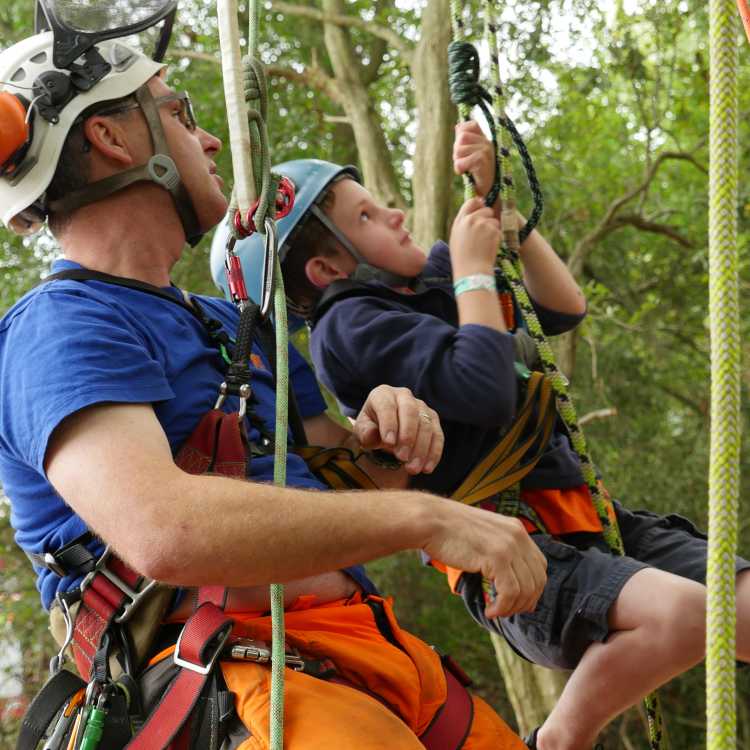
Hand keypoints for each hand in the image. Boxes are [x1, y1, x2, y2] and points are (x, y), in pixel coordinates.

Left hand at [353, 385, 443, 474]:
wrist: (385, 429)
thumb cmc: (372, 427)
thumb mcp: (363, 430)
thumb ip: (365, 432)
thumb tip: (372, 436)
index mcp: (383, 394)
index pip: (387, 406)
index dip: (389, 424)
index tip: (389, 443)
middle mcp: (404, 396)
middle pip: (410, 412)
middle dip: (407, 436)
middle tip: (402, 458)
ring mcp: (421, 406)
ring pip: (426, 425)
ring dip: (421, 448)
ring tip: (412, 468)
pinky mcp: (433, 419)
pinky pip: (437, 435)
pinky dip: (434, 453)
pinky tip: (427, 468)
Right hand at [423, 501, 546, 617]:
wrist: (431, 520)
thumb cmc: (450, 530)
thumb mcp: (485, 535)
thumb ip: (500, 550)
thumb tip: (508, 577)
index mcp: (516, 529)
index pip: (539, 565)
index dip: (534, 588)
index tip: (520, 602)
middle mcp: (518, 535)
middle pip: (537, 579)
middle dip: (525, 602)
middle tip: (507, 611)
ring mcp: (508, 546)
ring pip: (526, 590)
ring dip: (512, 608)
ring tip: (495, 611)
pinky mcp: (497, 557)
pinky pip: (510, 593)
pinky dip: (502, 607)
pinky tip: (490, 610)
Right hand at [449, 197, 501, 276]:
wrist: (471, 270)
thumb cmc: (462, 259)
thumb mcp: (456, 238)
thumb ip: (463, 225)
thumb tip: (471, 215)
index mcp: (460, 221)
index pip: (471, 202)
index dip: (478, 203)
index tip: (482, 205)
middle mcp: (471, 220)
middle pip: (486, 209)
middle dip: (488, 218)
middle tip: (486, 232)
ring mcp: (483, 224)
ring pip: (494, 220)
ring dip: (493, 229)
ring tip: (485, 243)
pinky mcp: (493, 231)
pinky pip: (499, 230)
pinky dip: (497, 237)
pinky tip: (489, 247)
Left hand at [453, 120, 495, 200]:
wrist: (488, 193)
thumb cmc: (478, 175)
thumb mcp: (472, 155)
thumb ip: (466, 141)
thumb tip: (458, 126)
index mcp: (485, 139)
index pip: (470, 125)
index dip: (462, 134)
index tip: (464, 149)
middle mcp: (487, 142)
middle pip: (461, 138)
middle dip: (457, 152)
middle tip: (464, 163)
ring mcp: (485, 150)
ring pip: (458, 149)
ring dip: (457, 161)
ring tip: (466, 169)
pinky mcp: (481, 160)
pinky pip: (460, 161)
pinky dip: (459, 169)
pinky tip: (465, 173)